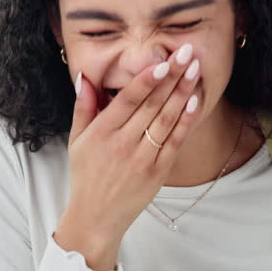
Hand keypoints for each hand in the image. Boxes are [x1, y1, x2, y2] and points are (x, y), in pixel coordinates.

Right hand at [63, 43, 203, 244]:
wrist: (96, 217)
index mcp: (102, 133)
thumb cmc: (86, 175)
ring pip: (165, 120)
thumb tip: (84, 77)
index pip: (127, 100)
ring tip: (194, 70)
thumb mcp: (76, 140)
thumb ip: (83, 107)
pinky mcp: (157, 172)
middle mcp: (122, 144)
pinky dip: (185, 121)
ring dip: (182, 93)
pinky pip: (174, 142)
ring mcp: (142, 158)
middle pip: (151, 104)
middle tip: (186, 53)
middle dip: (171, 76)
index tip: (162, 61)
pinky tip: (195, 102)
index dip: (147, 79)